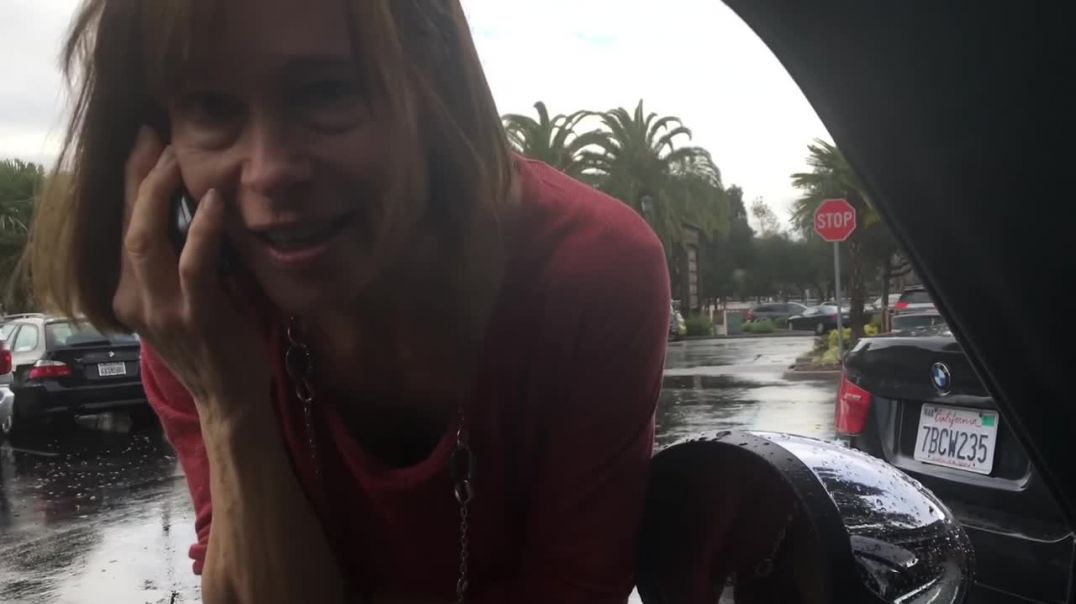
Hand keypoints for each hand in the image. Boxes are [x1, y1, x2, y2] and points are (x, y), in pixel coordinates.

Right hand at [113, 127, 270, 417]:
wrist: (231, 400)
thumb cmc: (218, 346)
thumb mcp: (187, 301)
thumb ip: (180, 263)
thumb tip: (195, 211)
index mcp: (131, 294)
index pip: (124, 228)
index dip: (131, 184)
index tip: (146, 144)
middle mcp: (136, 300)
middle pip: (127, 224)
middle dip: (138, 175)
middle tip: (155, 136)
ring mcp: (162, 311)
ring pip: (146, 239)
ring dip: (160, 193)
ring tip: (177, 157)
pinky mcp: (195, 317)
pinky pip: (193, 265)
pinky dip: (204, 230)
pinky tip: (217, 202)